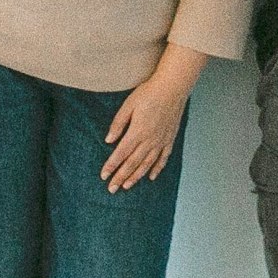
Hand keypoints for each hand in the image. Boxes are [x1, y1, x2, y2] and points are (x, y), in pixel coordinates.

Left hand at [101, 73, 191, 192]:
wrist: (173, 87)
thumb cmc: (149, 93)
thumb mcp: (128, 105)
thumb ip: (118, 124)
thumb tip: (108, 140)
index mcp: (137, 132)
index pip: (121, 154)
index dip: (111, 166)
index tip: (103, 176)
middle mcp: (149, 140)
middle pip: (132, 163)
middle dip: (121, 177)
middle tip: (112, 189)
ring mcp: (161, 141)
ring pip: (147, 164)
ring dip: (136, 176)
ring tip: (127, 186)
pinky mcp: (170, 138)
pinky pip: (163, 158)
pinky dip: (157, 168)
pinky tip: (151, 176)